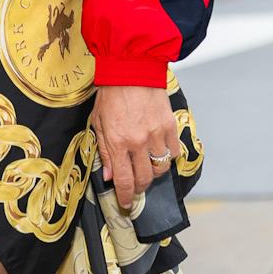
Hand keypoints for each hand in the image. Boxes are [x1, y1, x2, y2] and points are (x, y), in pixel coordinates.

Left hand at [90, 83, 182, 211]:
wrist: (131, 69)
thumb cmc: (111, 95)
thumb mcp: (98, 124)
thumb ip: (104, 152)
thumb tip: (108, 176)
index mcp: (118, 142)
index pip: (124, 180)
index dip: (126, 196)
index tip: (127, 203)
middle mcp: (139, 141)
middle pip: (145, 178)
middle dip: (140, 187)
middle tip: (136, 186)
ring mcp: (157, 134)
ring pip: (161, 167)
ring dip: (154, 173)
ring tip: (147, 167)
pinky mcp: (170, 125)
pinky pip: (174, 151)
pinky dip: (168, 156)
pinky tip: (160, 152)